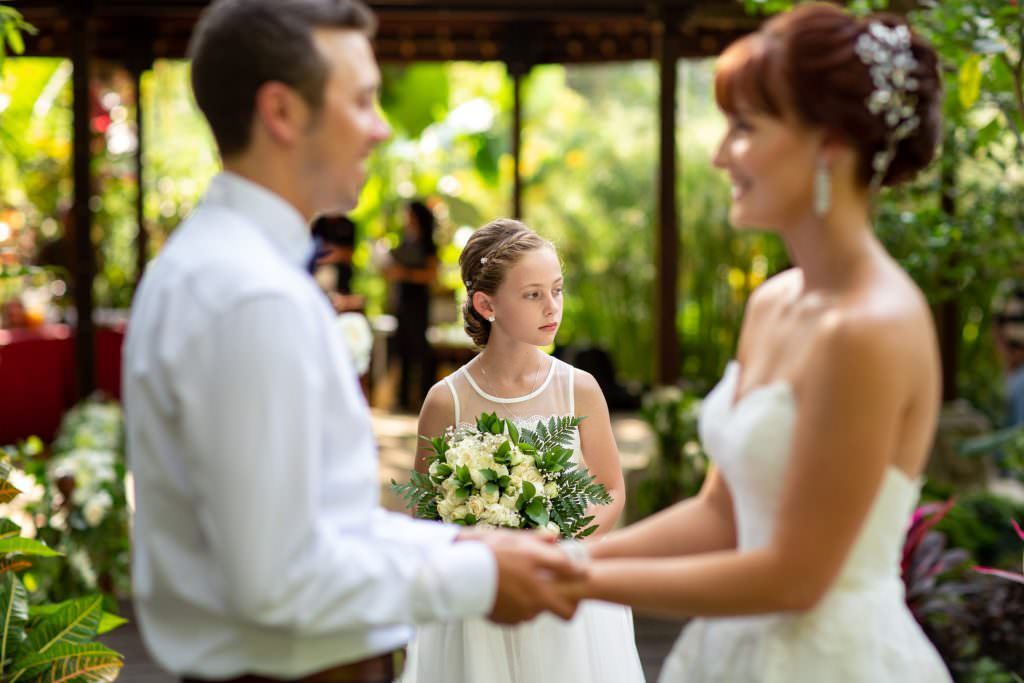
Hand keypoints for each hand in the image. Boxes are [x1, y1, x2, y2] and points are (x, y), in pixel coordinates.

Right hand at [471, 530, 587, 624]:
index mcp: (539, 569)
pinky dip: (518, 609)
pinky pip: (521, 617)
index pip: (574, 574)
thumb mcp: (514, 538)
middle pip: (567, 610)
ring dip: (537, 604)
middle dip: (568, 604)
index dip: (581, 575)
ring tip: (520, 588)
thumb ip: (539, 540)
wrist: (458, 573)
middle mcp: (536, 594)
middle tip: (560, 594)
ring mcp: (523, 611)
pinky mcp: (508, 620)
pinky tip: (506, 595)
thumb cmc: (486, 552)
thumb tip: (556, 539)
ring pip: (541, 612)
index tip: (581, 573)